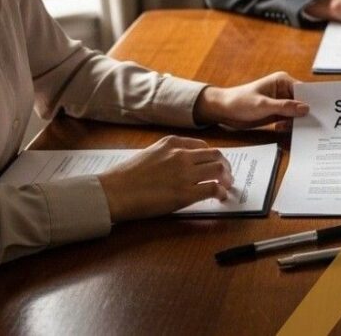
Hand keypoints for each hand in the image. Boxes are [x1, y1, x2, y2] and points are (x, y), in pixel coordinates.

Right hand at [97, 135, 232, 222]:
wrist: (114, 191)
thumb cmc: (125, 176)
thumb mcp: (149, 154)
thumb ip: (168, 155)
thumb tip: (183, 166)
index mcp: (172, 143)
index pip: (202, 146)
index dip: (212, 157)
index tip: (215, 165)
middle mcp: (182, 155)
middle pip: (216, 156)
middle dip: (225, 165)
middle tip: (227, 175)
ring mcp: (185, 173)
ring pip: (219, 170)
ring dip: (227, 178)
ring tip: (227, 186)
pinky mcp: (185, 193)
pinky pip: (212, 189)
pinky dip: (221, 192)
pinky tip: (220, 197)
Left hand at [194, 71, 308, 128]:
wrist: (223, 110)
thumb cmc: (240, 102)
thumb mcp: (262, 105)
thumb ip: (284, 107)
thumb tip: (306, 108)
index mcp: (283, 81)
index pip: (304, 90)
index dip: (313, 101)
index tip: (322, 113)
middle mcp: (284, 90)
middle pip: (302, 102)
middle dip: (306, 113)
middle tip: (315, 125)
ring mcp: (281, 102)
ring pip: (297, 113)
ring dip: (297, 121)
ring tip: (297, 129)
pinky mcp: (277, 113)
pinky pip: (289, 120)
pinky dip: (289, 126)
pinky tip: (285, 130)